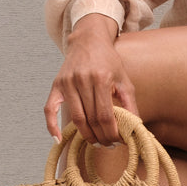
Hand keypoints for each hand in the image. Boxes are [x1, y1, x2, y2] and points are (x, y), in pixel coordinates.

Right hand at [43, 15, 138, 145]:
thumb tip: (136, 126)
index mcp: (101, 78)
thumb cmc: (108, 61)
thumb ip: (130, 103)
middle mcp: (82, 80)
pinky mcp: (56, 85)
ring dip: (85, 134)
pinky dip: (51, 126)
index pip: (105, 115)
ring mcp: (67, 82)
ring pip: (75, 118)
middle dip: (100, 136)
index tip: (117, 141)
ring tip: (95, 142)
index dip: (111, 133)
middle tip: (107, 144)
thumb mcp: (124, 79)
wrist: (88, 40)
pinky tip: (58, 139)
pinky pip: (50, 109)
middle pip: (91, 119)